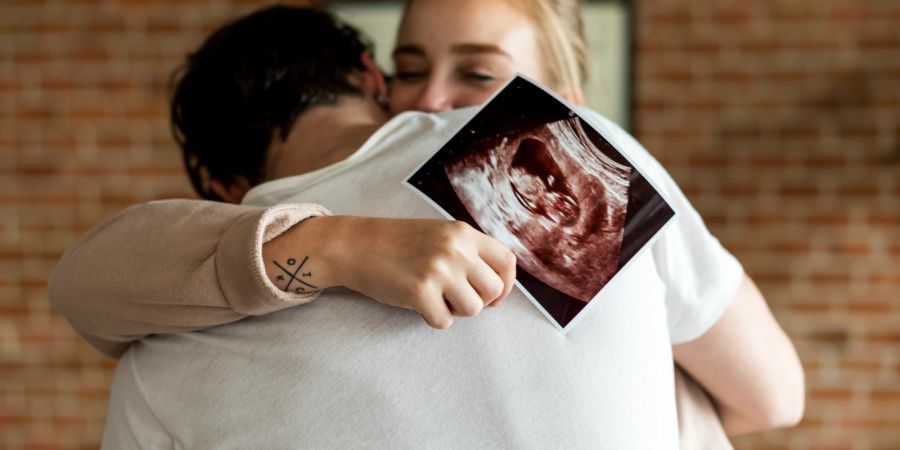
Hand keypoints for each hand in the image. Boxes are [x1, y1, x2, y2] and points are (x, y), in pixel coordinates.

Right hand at [264, 216, 516, 328]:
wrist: (355, 245)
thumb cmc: (397, 243)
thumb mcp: (439, 234)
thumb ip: (467, 251)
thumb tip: (497, 284)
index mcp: (463, 233)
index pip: (507, 261)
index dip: (506, 284)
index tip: (493, 296)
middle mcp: (456, 249)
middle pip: (493, 290)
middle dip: (478, 300)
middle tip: (455, 297)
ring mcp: (438, 270)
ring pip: (473, 309)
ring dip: (455, 310)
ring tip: (434, 297)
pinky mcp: (420, 292)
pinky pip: (444, 321)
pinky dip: (432, 318)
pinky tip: (417, 303)